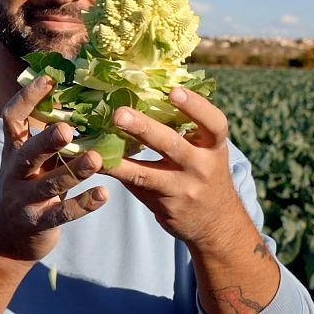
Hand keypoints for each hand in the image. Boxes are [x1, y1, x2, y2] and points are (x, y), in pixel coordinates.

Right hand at [0, 76, 107, 261]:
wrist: (7, 240)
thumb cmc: (30, 187)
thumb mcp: (33, 160)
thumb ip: (49, 137)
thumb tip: (81, 98)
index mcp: (13, 150)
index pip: (12, 119)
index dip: (27, 98)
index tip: (48, 79)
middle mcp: (15, 173)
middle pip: (27, 153)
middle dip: (46, 140)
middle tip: (68, 128)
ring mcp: (23, 200)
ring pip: (47, 184)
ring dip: (72, 171)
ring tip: (96, 159)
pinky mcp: (38, 223)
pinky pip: (61, 213)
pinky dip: (82, 205)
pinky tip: (103, 195)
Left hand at [103, 86, 249, 249]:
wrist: (217, 223)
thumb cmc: (205, 173)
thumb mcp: (208, 151)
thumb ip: (185, 130)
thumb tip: (144, 96)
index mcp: (214, 146)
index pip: (213, 123)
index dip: (195, 106)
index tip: (173, 91)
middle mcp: (202, 167)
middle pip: (173, 145)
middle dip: (145, 128)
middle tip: (119, 114)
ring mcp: (183, 189)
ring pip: (147, 173)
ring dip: (120, 160)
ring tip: (96, 150)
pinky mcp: (165, 206)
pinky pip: (136, 187)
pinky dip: (116, 174)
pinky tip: (96, 165)